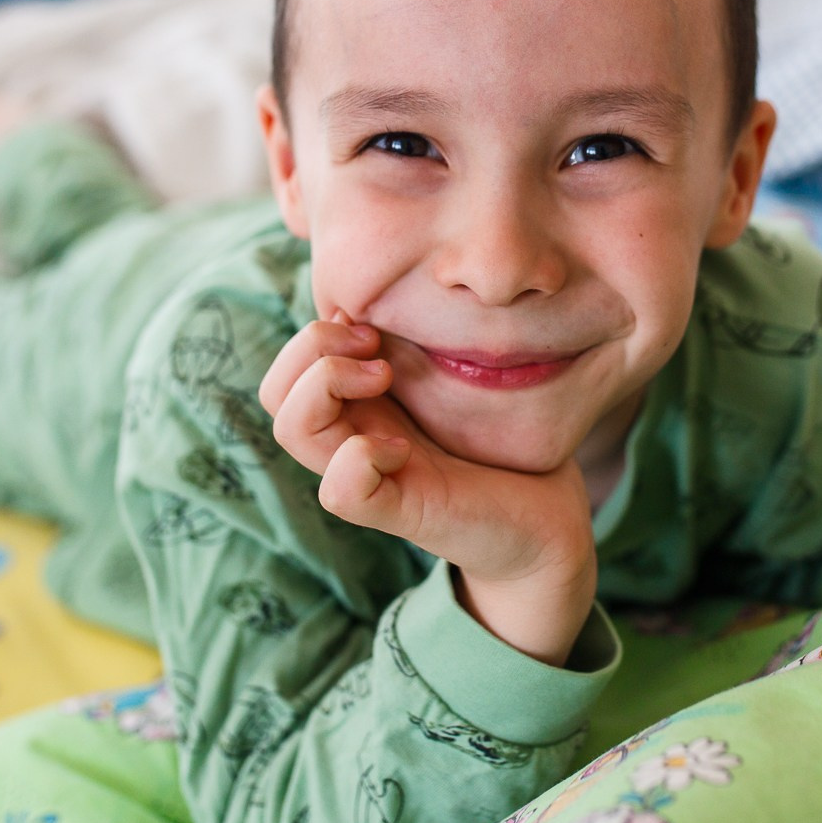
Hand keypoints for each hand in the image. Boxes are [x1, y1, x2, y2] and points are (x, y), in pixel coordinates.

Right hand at [259, 314, 597, 663]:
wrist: (545, 520)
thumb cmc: (502, 445)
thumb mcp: (454, 378)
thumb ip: (418, 345)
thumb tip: (382, 302)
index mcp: (359, 409)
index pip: (287, 371)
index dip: (315, 336)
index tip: (374, 325)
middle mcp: (352, 439)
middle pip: (275, 393)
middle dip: (314, 349)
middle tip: (377, 347)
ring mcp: (367, 477)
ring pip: (291, 429)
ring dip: (329, 385)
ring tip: (386, 377)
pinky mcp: (396, 512)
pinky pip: (340, 490)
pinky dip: (363, 457)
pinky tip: (405, 450)